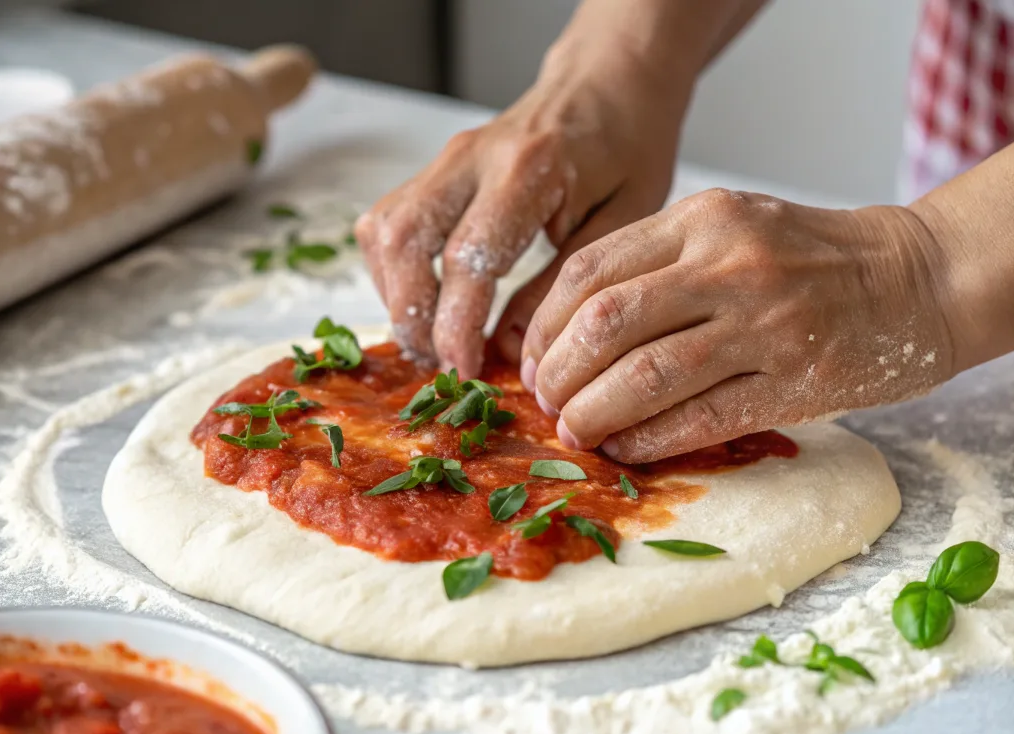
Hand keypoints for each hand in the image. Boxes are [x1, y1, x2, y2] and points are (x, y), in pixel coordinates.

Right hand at [354, 36, 688, 377]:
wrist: (609, 84)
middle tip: (440, 363)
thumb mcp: (625, 219)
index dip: (457, 324)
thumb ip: (566, 283)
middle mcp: (473, 156)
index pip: (468, 256)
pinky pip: (387, 223)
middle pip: (405, 242)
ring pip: (384, 232)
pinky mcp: (434, 168)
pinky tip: (424, 302)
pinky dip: (392, 272)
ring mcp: (446, 159)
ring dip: (395, 295)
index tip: (463, 369)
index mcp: (529, 168)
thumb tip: (512, 348)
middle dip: (411, 315)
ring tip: (430, 342)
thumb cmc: (629, 147)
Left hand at [522, 189, 954, 461]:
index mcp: (702, 220)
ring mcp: (765, 323)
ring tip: (576, 431)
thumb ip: (655, 265)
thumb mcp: (728, 229)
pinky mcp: (795, 380)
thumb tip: (568, 333)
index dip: (544, 326)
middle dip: (558, 373)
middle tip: (547, 403)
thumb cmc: (808, 258)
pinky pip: (699, 418)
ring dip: (594, 413)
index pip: (588, 272)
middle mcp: (729, 264)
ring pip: (645, 375)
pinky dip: (649, 440)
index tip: (533, 362)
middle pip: (604, 323)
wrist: (916, 277)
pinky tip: (626, 450)